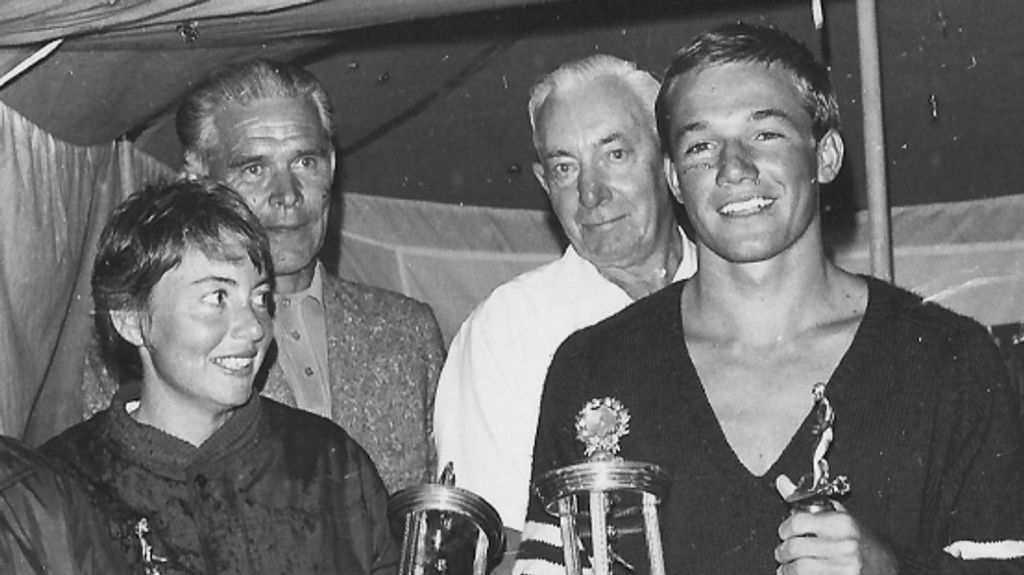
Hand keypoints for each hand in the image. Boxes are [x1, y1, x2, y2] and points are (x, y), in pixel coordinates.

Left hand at [774, 475, 897, 574]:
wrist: (887, 567)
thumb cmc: (861, 541)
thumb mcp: (840, 516)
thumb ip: (810, 502)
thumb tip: (781, 482)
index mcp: (843, 523)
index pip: (799, 522)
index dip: (784, 529)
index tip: (783, 533)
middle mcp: (845, 545)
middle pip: (795, 547)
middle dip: (782, 551)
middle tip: (782, 553)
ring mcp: (845, 567)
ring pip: (799, 568)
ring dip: (787, 569)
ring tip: (786, 567)